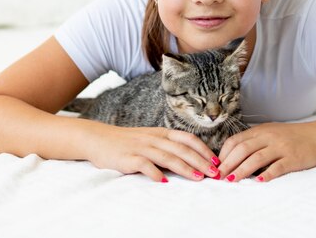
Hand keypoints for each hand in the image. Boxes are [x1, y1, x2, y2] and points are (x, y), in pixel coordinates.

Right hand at [82, 123, 220, 181]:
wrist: (98, 139)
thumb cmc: (127, 142)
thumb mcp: (150, 139)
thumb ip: (167, 147)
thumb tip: (190, 160)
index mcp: (162, 133)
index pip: (188, 139)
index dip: (203, 149)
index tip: (216, 161)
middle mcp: (154, 138)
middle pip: (182, 149)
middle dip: (201, 161)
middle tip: (214, 173)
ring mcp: (141, 147)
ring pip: (168, 157)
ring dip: (185, 168)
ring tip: (198, 178)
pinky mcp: (128, 158)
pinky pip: (144, 165)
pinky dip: (155, 173)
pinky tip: (164, 182)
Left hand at [217, 121, 315, 181]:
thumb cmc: (291, 137)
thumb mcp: (270, 133)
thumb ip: (253, 141)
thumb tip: (231, 156)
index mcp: (260, 131)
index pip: (235, 141)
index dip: (223, 154)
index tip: (216, 166)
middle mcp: (268, 137)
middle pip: (242, 150)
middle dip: (228, 164)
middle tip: (217, 177)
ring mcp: (280, 147)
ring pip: (256, 158)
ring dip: (241, 171)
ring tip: (231, 181)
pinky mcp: (292, 158)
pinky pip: (278, 167)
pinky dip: (267, 174)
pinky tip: (259, 182)